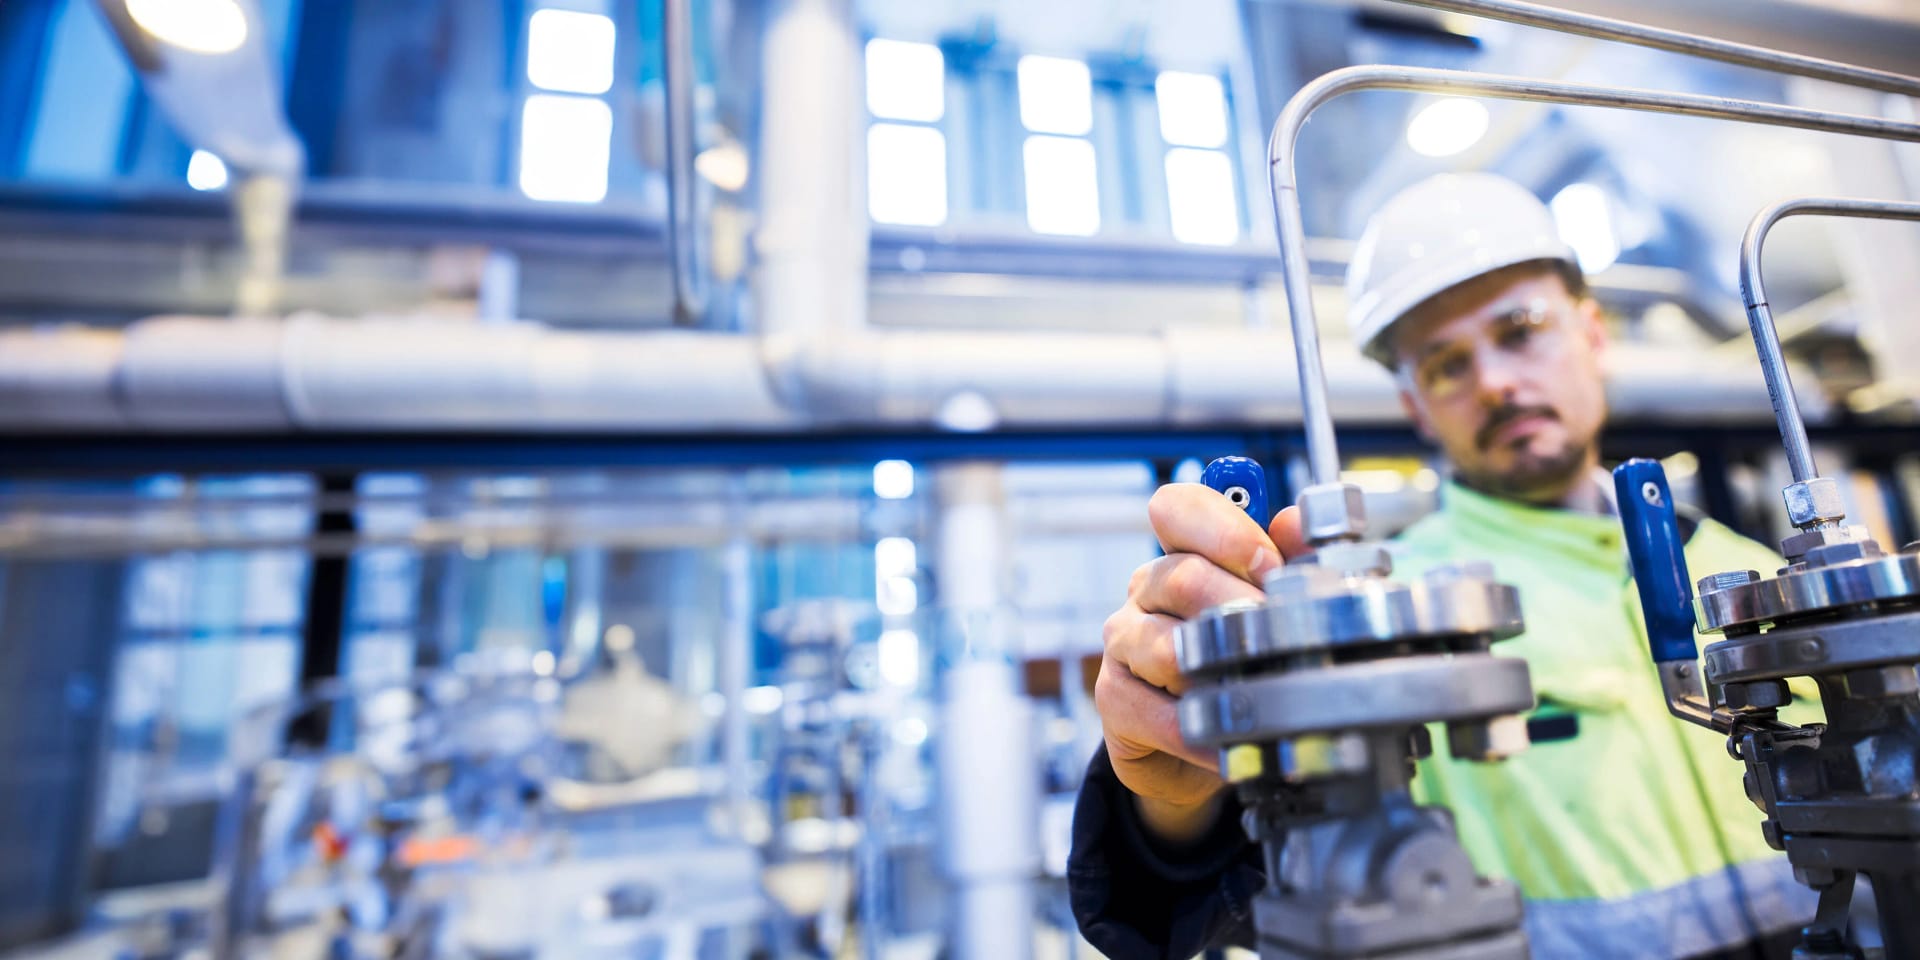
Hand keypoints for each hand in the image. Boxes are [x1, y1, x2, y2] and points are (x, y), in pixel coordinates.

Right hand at [1096, 483, 1305, 843]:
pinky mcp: (1114, 698)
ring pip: (1166, 648)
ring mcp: (1124, 643)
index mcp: (1182, 553)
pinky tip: (1234, 740)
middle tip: (1282, 639)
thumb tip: (1293, 523)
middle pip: (1181, 579)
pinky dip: (1203, 731)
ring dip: (1219, 674)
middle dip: (1239, 609)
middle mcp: (1145, 589)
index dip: (1224, 531)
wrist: (1200, 741)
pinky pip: (1158, 714)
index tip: (1270, 566)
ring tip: (1260, 693)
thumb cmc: (1239, 661)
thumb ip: (1290, 560)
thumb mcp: (1270, 606)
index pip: (1177, 507)